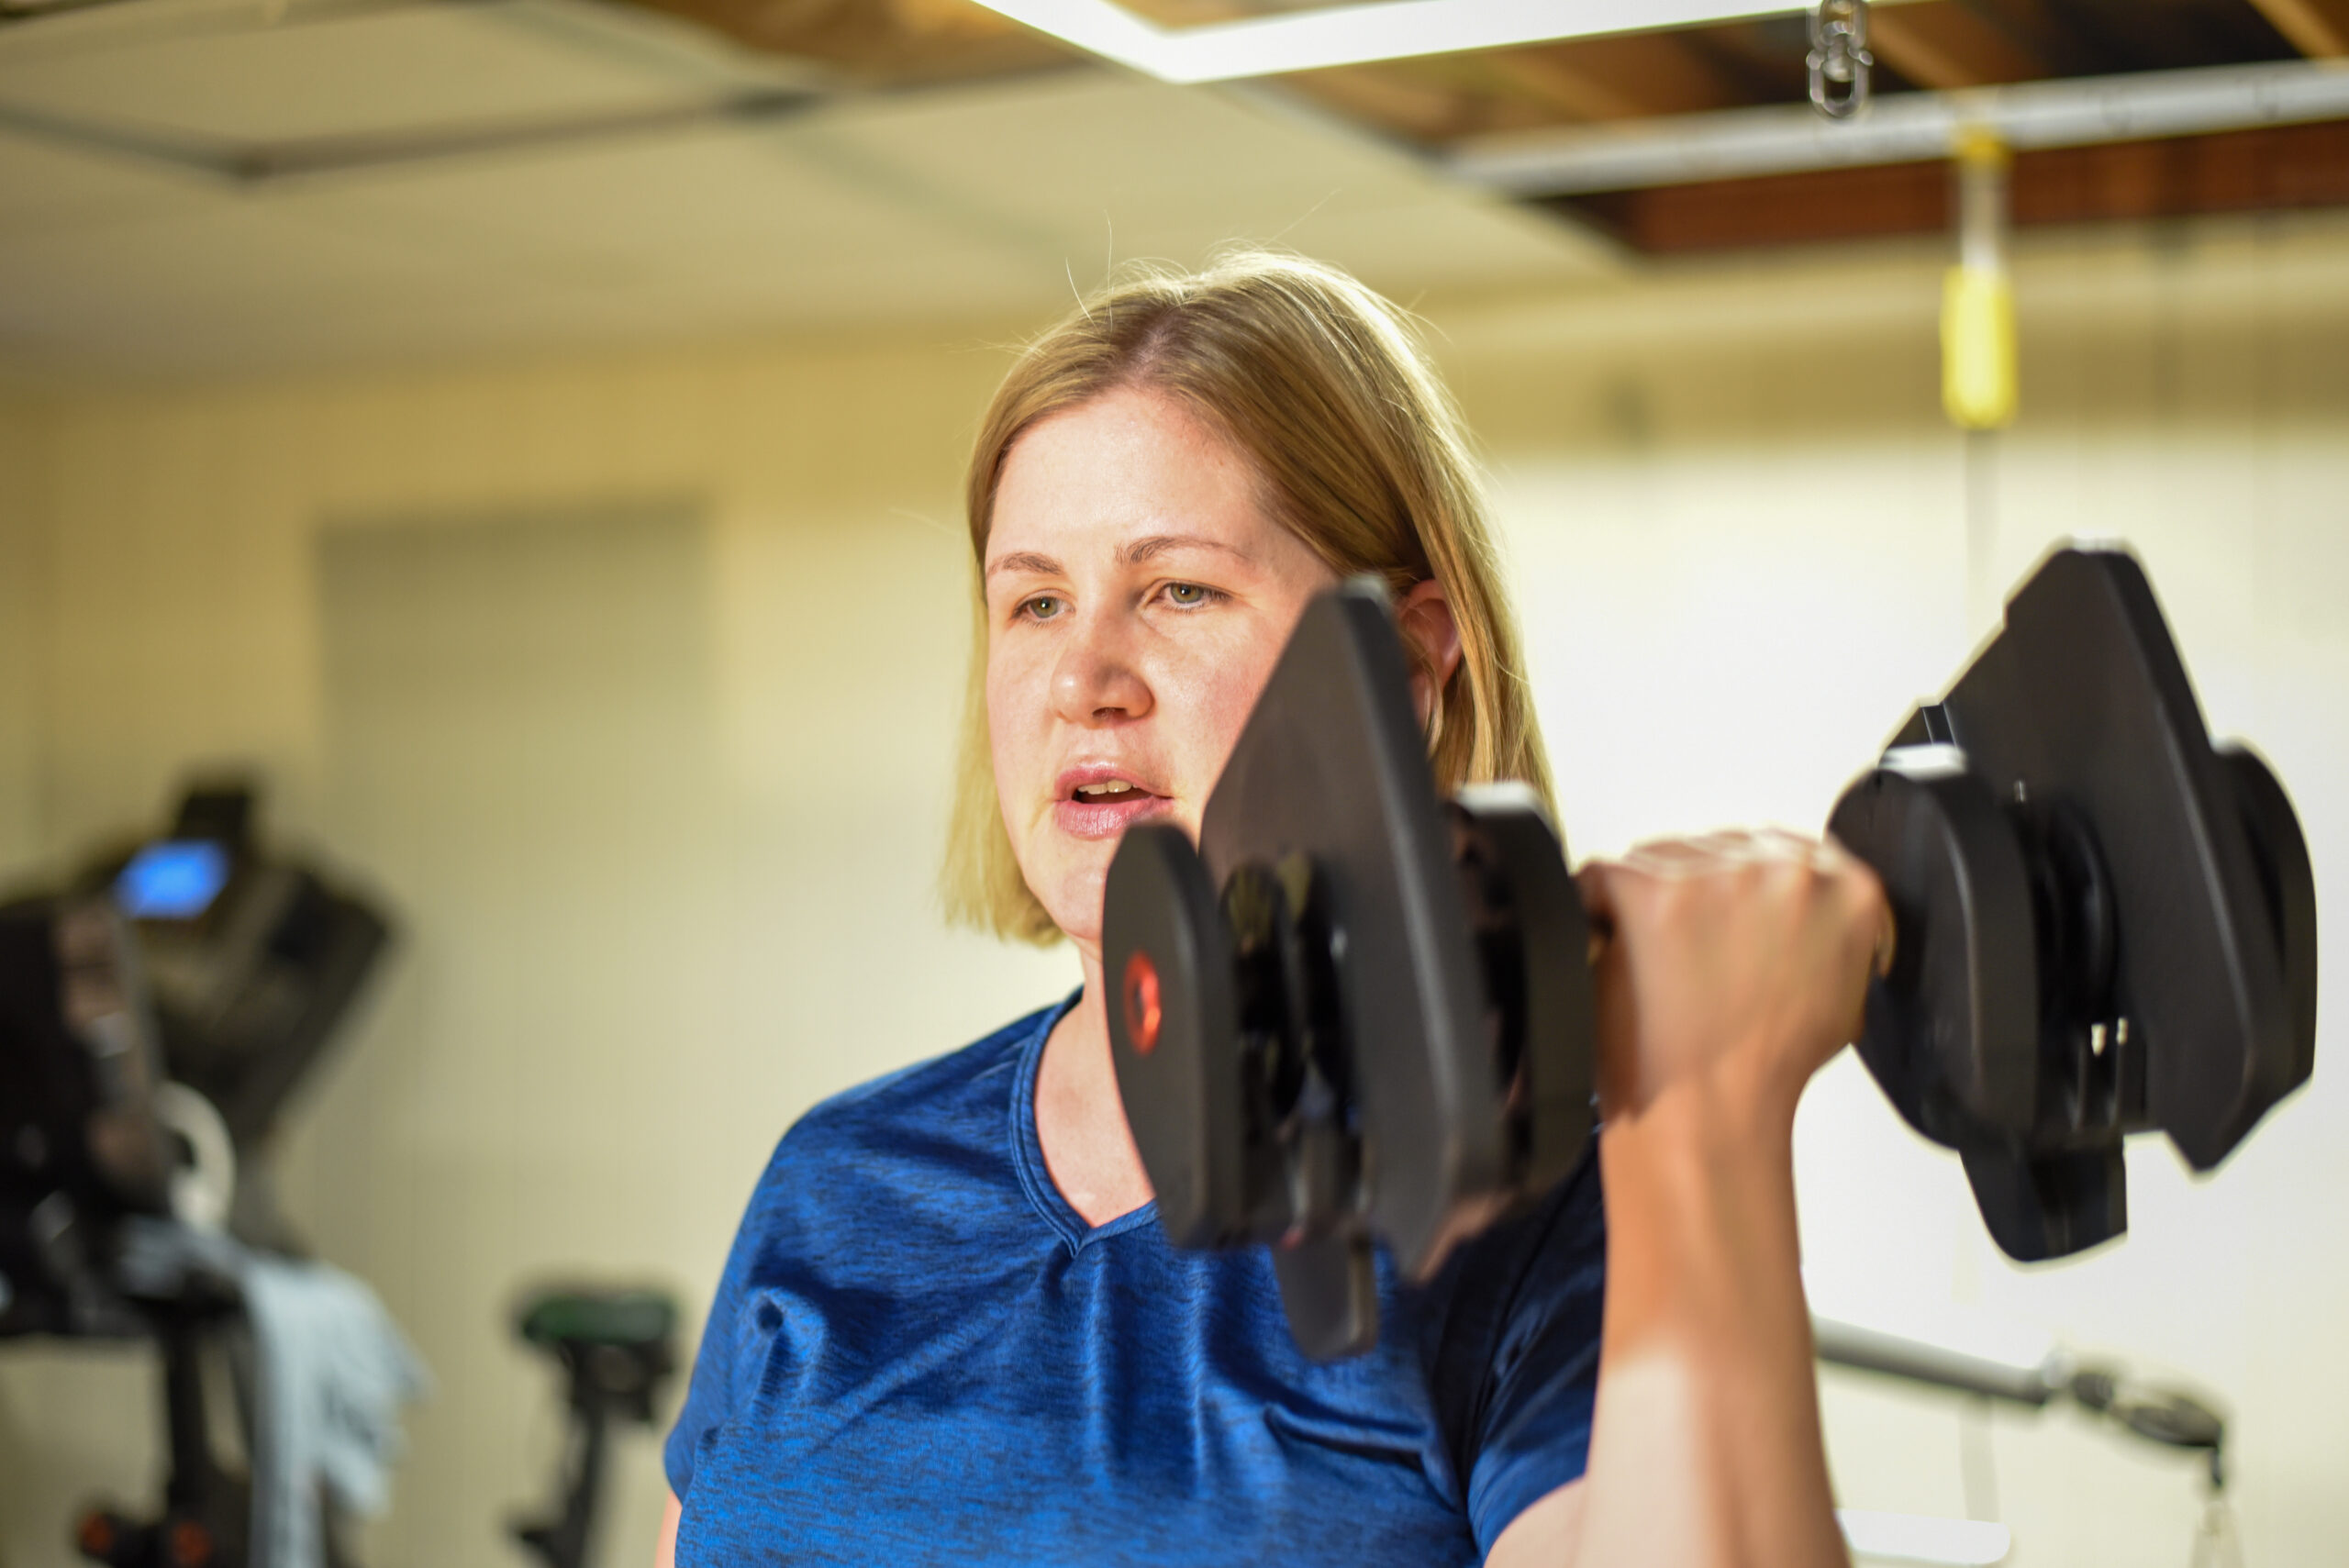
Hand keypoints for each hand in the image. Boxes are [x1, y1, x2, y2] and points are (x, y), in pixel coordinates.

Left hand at [1577, 829, 1888, 1132]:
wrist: (1709, 1113)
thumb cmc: (1762, 1068)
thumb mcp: (1840, 994)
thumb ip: (1829, 930)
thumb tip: (1803, 906)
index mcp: (1846, 889)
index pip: (1786, 853)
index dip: (1745, 892)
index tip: (1726, 920)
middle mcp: (1786, 869)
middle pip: (1722, 851)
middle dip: (1698, 896)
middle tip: (1689, 958)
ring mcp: (1715, 872)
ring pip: (1664, 860)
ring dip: (1651, 903)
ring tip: (1659, 970)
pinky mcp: (1648, 886)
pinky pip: (1603, 877)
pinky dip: (1598, 913)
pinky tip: (1617, 956)